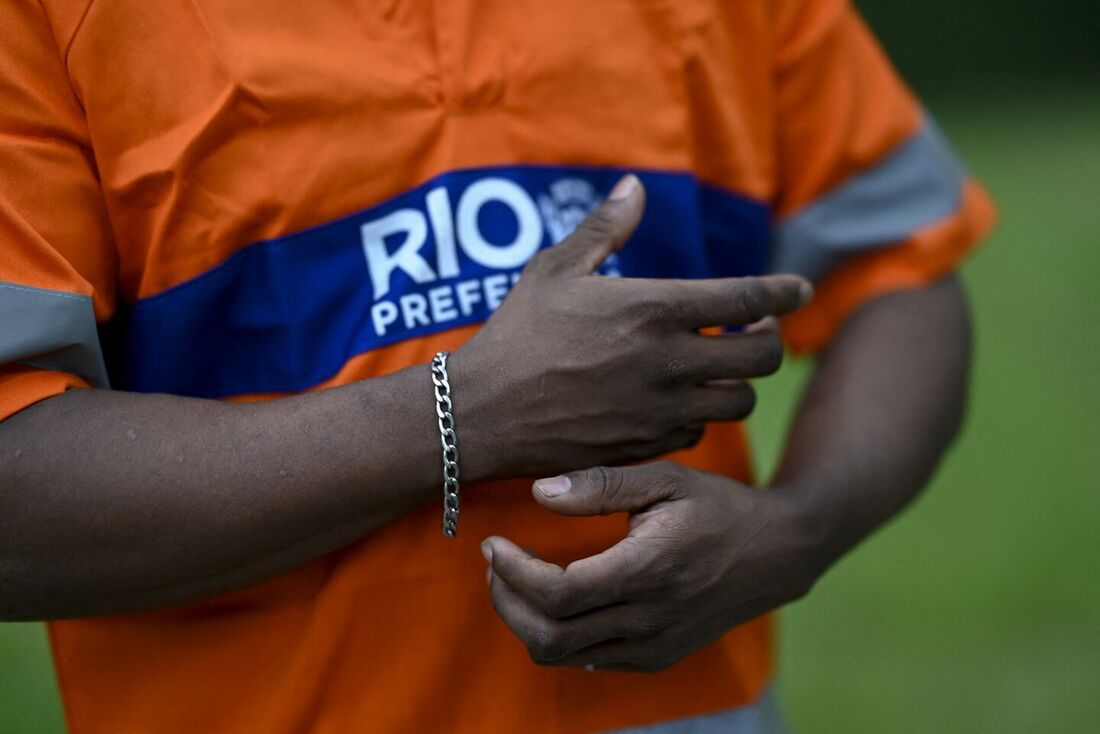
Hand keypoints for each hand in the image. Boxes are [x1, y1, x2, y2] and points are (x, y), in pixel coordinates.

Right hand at [453, 175, 811, 479]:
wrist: (482, 414)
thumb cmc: (515, 334)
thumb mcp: (553, 269)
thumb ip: (604, 228)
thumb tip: (635, 185)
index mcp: (653, 308)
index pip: (747, 298)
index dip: (783, 291)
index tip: (800, 288)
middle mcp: (669, 361)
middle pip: (762, 357)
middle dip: (770, 339)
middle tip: (756, 330)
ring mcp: (661, 409)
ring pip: (739, 401)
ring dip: (738, 381)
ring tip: (720, 366)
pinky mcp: (646, 444)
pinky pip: (699, 432)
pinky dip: (700, 414)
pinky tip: (678, 399)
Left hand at [482, 462, 824, 671]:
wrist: (777, 553)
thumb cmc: (718, 507)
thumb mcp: (665, 479)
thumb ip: (600, 484)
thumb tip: (539, 492)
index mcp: (648, 570)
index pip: (558, 592)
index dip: (513, 572)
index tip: (494, 544)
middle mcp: (649, 618)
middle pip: (549, 635)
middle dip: (506, 601)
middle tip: (496, 562)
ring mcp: (653, 645)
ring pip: (562, 654)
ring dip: (525, 620)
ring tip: (517, 578)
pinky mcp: (656, 657)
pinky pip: (587, 658)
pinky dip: (556, 634)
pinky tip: (556, 597)